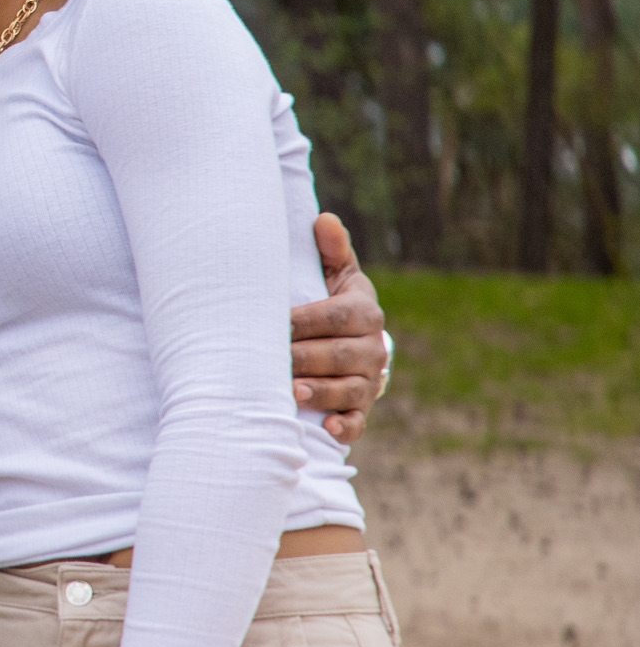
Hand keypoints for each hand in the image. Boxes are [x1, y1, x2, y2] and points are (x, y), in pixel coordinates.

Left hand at [288, 212, 387, 443]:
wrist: (350, 341)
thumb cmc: (331, 301)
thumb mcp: (336, 274)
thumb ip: (331, 249)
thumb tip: (323, 220)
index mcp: (364, 311)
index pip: (336, 315)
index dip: (305, 320)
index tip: (275, 323)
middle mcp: (373, 347)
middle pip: (340, 354)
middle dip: (306, 357)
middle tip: (273, 360)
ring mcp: (369, 380)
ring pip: (349, 388)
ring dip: (321, 391)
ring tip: (292, 391)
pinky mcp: (361, 408)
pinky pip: (357, 421)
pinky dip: (343, 425)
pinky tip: (325, 426)